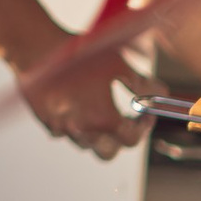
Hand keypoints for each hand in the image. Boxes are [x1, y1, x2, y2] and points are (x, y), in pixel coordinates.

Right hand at [22, 56, 138, 157]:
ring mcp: (62, 128)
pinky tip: (75, 105)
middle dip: (119, 140)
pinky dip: (72, 124)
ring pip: (85, 144)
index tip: (144, 115)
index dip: (143, 127)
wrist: (39, 47)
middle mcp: (84, 130)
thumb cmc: (81, 54)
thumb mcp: (119, 64)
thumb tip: (160, 92)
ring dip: (96, 134)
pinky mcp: (46, 122)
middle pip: (109, 153)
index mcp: (105, 119)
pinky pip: (63, 132)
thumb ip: (142, 83)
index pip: (132, 138)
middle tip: (123, 122)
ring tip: (99, 111)